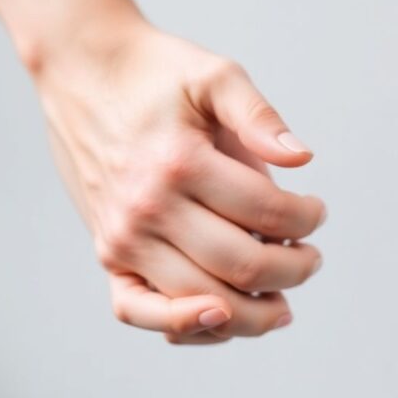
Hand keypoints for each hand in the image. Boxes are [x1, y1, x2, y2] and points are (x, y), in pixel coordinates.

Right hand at [33, 21, 325, 343]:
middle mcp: (146, 208)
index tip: (318, 212)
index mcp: (180, 163)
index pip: (268, 213)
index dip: (308, 220)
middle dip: (293, 270)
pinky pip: (138, 312)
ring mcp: (122, 237)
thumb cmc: (156, 74)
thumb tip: (301, 159)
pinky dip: (184, 328)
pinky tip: (222, 318)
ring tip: (282, 304)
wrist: (80, 70)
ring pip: (200, 303)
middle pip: (242, 267)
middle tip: (310, 259)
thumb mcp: (215, 76)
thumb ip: (259, 116)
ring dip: (253, 314)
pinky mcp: (107, 253)